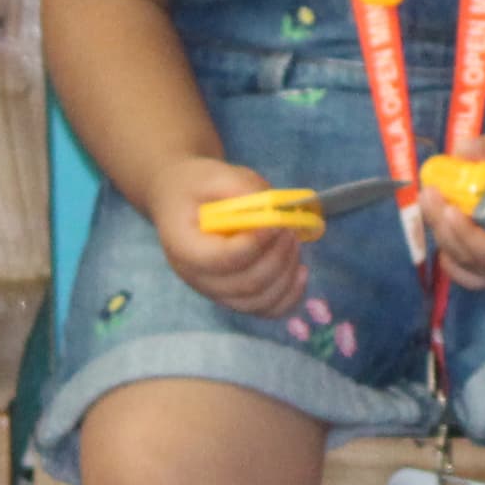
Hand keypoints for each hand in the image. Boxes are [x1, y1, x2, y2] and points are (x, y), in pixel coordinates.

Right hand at [149, 155, 311, 317]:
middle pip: (244, 285)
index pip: (220, 260)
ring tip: (293, 243)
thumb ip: (242, 188)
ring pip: (258, 302)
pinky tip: (301, 272)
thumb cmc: (199, 186)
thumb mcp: (216, 174)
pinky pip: (266, 310)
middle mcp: (196, 277)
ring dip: (286, 275)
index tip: (276, 223)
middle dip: (277, 257)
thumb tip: (274, 208)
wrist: (183, 199)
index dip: (255, 245)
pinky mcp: (235, 295)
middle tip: (290, 229)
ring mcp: (216, 291)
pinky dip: (289, 296)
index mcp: (183, 247)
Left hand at [417, 132, 484, 289]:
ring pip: (466, 266)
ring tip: (432, 203)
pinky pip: (469, 268)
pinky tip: (444, 222)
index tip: (447, 207)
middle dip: (444, 228)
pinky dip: (452, 250)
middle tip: (429, 193)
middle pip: (472, 260)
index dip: (465, 235)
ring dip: (444, 237)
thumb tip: (460, 149)